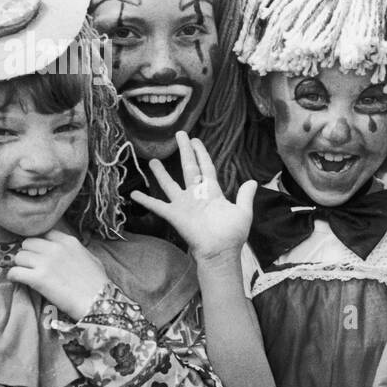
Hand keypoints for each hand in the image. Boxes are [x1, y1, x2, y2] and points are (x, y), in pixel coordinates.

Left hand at [7, 230, 110, 320]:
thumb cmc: (98, 283)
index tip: (39, 252)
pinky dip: (13, 276)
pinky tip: (17, 280)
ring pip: (19, 256)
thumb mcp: (91, 258)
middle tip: (30, 264)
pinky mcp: (37, 278)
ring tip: (24, 273)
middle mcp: (55, 248)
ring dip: (20, 265)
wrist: (98, 301)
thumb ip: (75, 250)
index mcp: (68, 241)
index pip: (44, 233)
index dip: (39, 243)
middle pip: (28, 243)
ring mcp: (45, 262)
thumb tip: (66, 251)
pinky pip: (15, 271)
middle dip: (27, 253)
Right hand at [128, 131, 256, 264]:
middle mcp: (196, 195)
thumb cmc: (232, 234)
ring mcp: (184, 204)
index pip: (206, 168)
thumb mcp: (243, 212)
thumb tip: (253, 182)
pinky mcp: (174, 214)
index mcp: (212, 192)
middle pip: (189, 168)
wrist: (219, 251)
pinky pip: (157, 205)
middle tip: (180, 134)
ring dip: (161, 173)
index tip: (196, 140)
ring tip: (152, 160)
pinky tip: (133, 193)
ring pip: (170, 183)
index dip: (202, 154)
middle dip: (185, 151)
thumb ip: (245, 196)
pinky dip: (145, 200)